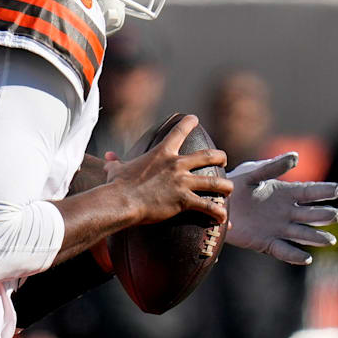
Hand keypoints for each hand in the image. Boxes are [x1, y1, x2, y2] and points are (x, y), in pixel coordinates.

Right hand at [105, 115, 231, 225]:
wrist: (122, 201)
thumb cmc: (117, 185)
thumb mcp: (116, 170)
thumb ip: (115, 162)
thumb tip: (108, 157)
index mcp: (161, 153)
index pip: (178, 132)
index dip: (188, 123)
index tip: (194, 118)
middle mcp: (176, 164)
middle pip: (208, 156)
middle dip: (219, 157)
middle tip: (223, 159)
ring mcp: (182, 182)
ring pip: (215, 182)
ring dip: (226, 185)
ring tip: (229, 189)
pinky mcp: (184, 200)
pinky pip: (208, 206)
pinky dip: (217, 213)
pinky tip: (223, 218)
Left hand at [225, 151, 337, 264]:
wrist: (215, 204)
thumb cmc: (236, 184)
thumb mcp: (252, 172)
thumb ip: (272, 166)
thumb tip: (295, 157)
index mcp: (286, 193)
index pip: (310, 192)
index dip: (324, 191)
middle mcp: (287, 212)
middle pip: (311, 215)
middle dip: (324, 215)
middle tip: (336, 215)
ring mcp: (279, 229)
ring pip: (303, 234)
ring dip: (316, 237)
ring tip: (329, 240)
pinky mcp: (266, 243)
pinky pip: (283, 251)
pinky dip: (295, 255)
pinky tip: (306, 258)